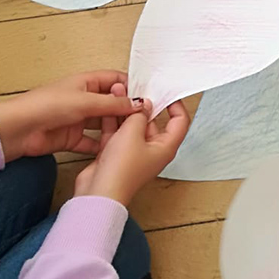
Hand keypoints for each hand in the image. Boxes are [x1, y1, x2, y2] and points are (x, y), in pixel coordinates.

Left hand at [0, 72, 144, 161]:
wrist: (19, 129)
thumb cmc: (45, 106)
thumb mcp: (85, 101)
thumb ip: (113, 104)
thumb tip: (137, 103)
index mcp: (85, 82)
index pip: (114, 80)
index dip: (131, 87)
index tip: (147, 97)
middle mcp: (83, 99)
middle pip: (111, 103)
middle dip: (126, 110)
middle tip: (144, 119)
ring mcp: (78, 119)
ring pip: (103, 123)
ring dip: (115, 129)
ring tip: (133, 135)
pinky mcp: (71, 137)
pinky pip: (92, 141)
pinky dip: (102, 145)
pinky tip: (114, 150)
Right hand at [74, 94, 189, 202]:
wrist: (99, 192)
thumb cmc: (121, 170)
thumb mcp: (133, 134)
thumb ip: (139, 115)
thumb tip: (144, 104)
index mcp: (165, 147)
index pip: (180, 122)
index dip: (175, 104)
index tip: (166, 90)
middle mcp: (152, 149)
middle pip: (153, 120)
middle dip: (143, 103)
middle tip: (136, 87)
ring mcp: (134, 151)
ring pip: (133, 124)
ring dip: (126, 109)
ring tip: (119, 90)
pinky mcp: (117, 153)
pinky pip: (118, 132)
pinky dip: (114, 120)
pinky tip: (108, 105)